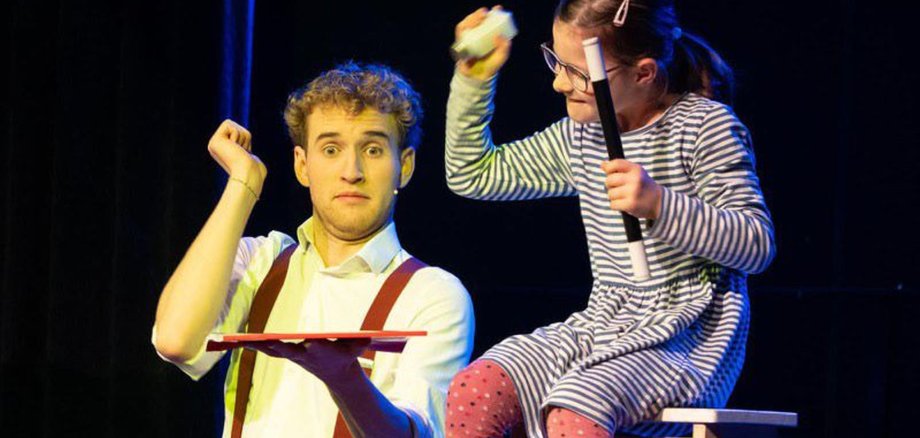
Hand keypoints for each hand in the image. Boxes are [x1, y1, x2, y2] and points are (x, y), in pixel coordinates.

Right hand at [207, 119, 266, 195]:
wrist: (249, 174)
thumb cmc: (255, 169)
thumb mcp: (251, 157)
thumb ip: (247, 151)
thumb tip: (247, 154)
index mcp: (223, 150)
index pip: (238, 132)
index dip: (246, 140)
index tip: (245, 153)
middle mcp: (216, 146)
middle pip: (236, 127)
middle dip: (245, 137)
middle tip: (243, 152)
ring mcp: (213, 144)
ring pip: (234, 126)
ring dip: (243, 138)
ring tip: (240, 152)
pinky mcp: (214, 140)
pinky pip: (229, 125)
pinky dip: (237, 135)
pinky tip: (235, 148)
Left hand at [240, 338, 370, 383]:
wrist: (337, 374)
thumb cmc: (346, 356)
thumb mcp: (356, 349)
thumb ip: (360, 343)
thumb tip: (370, 337)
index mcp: (320, 351)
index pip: (315, 346)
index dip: (314, 344)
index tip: (312, 341)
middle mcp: (303, 354)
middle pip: (286, 349)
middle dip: (275, 345)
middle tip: (261, 340)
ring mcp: (293, 356)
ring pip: (272, 350)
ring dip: (257, 345)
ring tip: (239, 339)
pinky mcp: (288, 355)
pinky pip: (269, 349)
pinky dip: (256, 345)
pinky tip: (242, 341)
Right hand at [455, 5, 512, 80]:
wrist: (477, 77)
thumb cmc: (490, 66)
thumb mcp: (501, 57)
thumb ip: (504, 48)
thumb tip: (499, 35)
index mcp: (489, 35)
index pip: (491, 21)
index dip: (494, 13)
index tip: (498, 8)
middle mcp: (478, 34)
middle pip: (479, 19)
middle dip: (481, 13)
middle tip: (486, 12)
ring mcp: (469, 37)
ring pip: (468, 22)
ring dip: (472, 18)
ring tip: (478, 17)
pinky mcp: (461, 41)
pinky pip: (460, 30)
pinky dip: (464, 26)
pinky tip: (469, 25)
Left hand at [601, 159, 661, 218]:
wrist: (658, 202)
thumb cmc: (643, 186)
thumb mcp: (635, 173)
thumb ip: (620, 168)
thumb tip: (602, 164)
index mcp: (636, 169)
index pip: (615, 164)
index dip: (608, 168)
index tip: (610, 173)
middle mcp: (635, 179)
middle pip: (609, 180)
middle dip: (610, 185)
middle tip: (618, 188)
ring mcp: (633, 192)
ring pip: (610, 193)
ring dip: (613, 197)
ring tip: (623, 197)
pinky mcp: (630, 205)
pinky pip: (612, 204)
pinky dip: (616, 205)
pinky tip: (624, 204)